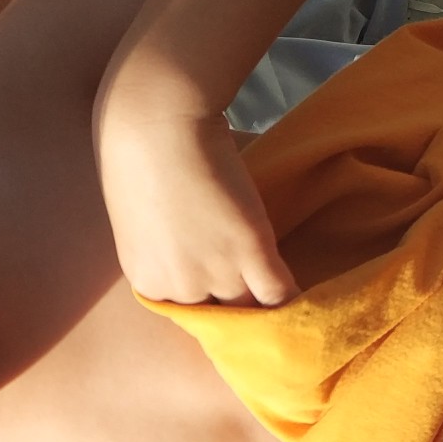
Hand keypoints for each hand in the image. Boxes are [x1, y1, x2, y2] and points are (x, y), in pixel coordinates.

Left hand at [99, 113, 296, 306]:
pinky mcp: (250, 250)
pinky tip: (304, 297)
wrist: (156, 122)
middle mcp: (180, 288)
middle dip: (240, 313)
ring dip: (270, 312)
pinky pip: (278, 292)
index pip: (189, 314)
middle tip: (263, 308)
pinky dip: (292, 299)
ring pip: (251, 311)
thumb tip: (192, 251)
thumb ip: (166, 249)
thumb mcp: (141, 219)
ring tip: (291, 311)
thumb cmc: (138, 153)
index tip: (230, 300)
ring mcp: (216, 273)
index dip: (213, 305)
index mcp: (149, 282)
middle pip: (221, 318)